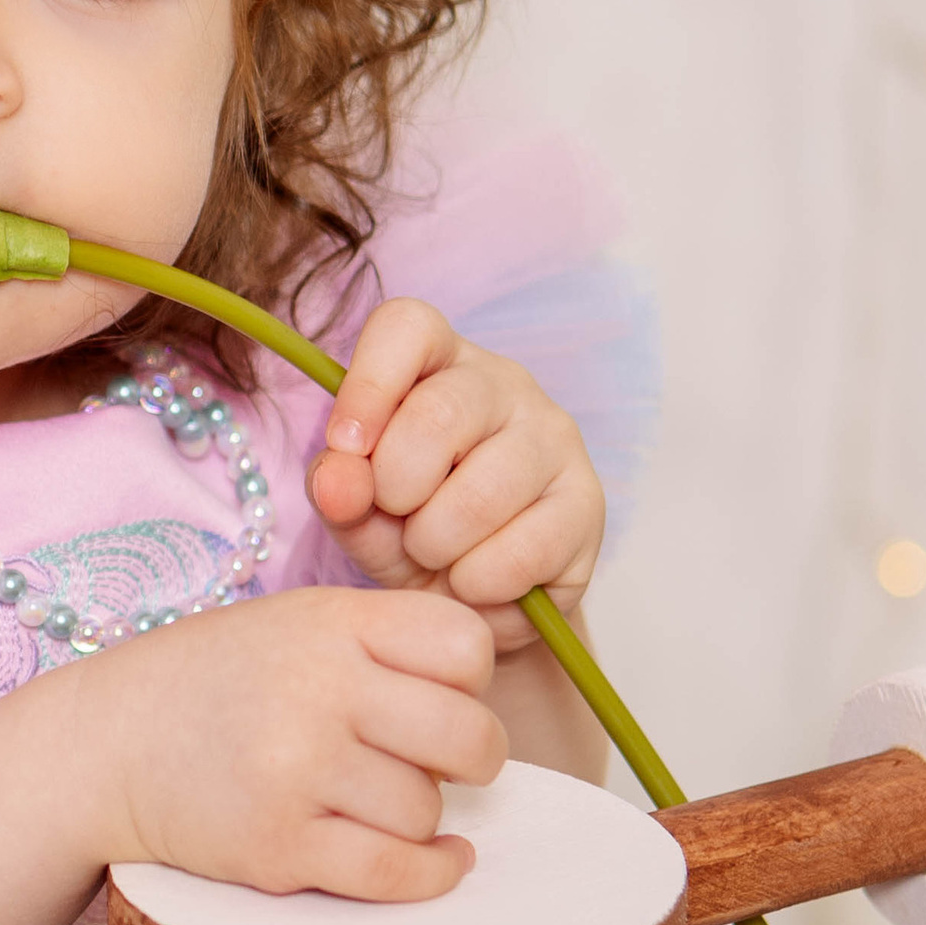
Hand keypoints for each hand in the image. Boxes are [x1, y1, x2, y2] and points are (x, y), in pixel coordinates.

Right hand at [95, 584, 505, 901]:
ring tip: (375, 798)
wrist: (104, 745)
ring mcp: (296, 772)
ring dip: (419, 815)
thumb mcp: (295, 624)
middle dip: (473, 758)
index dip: (468, 680)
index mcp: (330, 624)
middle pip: (469, 738)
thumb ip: (385, 643)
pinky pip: (396, 873)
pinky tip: (435, 859)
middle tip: (443, 762)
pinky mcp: (278, 847)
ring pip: (428, 812)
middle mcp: (317, 691)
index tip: (439, 696)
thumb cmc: (216, 683)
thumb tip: (486, 710)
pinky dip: (431, 873)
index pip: (465, 646)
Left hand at [307, 300, 604, 649]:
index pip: (407, 326)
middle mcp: (505, 384)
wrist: (475, 598)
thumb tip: (339, 477)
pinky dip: (478, 584)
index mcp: (438, 362)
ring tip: (435, 555)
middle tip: (396, 521)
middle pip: (438, 413)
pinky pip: (520, 552)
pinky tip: (476, 580)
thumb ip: (337, 488)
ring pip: (480, 494)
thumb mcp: (357, 511)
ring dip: (435, 546)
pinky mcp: (588, 502)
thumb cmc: (410, 533)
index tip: (345, 446)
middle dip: (396, 488)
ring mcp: (555, 437)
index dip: (369, 384)